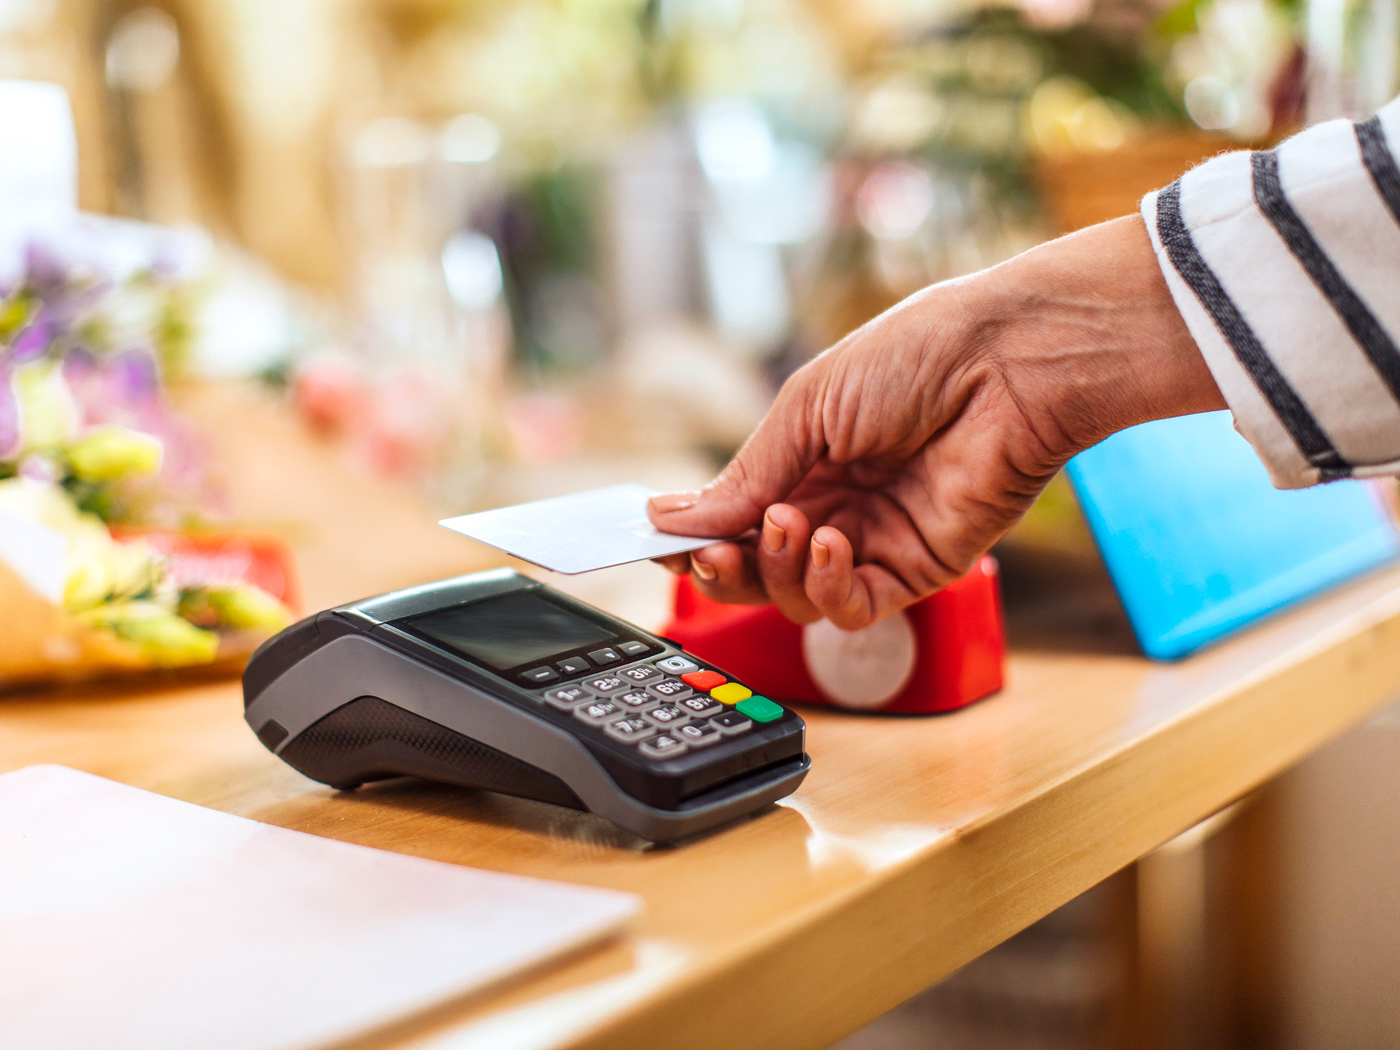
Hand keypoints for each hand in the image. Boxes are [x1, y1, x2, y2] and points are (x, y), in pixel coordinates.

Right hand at [646, 215, 1224, 629]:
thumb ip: (747, 474)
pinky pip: (854, 609)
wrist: (1007, 362)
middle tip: (706, 552)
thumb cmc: (915, 357)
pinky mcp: (918, 569)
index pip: (733, 519)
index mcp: (803, 461)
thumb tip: (672, 517)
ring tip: (794, 520)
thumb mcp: (807, 407)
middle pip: (756, 569)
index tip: (656, 541)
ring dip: (778, 569)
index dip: (694, 536)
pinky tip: (832, 545)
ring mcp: (874, 542)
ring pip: (796, 597)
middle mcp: (834, 506)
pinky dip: (829, 589)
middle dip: (722, 568)